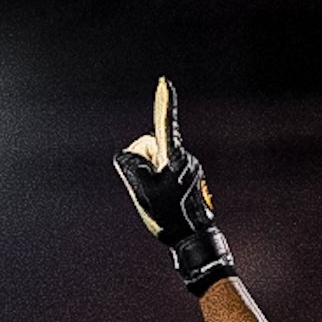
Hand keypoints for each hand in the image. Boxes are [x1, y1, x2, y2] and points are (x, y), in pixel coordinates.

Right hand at [114, 76, 234, 295]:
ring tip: (162, 199)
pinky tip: (167, 200)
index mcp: (172, 157)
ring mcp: (185, 165)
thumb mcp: (141, 192)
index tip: (165, 82)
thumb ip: (129, 164)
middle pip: (149, 147)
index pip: (165, 124)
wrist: (192, 240)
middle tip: (152, 191)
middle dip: (143, 163)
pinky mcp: (186, 175)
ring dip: (151, 176)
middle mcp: (182, 156)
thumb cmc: (169, 217)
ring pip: (155, 161)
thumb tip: (135, 156)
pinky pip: (163, 171)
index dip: (164, 103)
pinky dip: (158, 182)